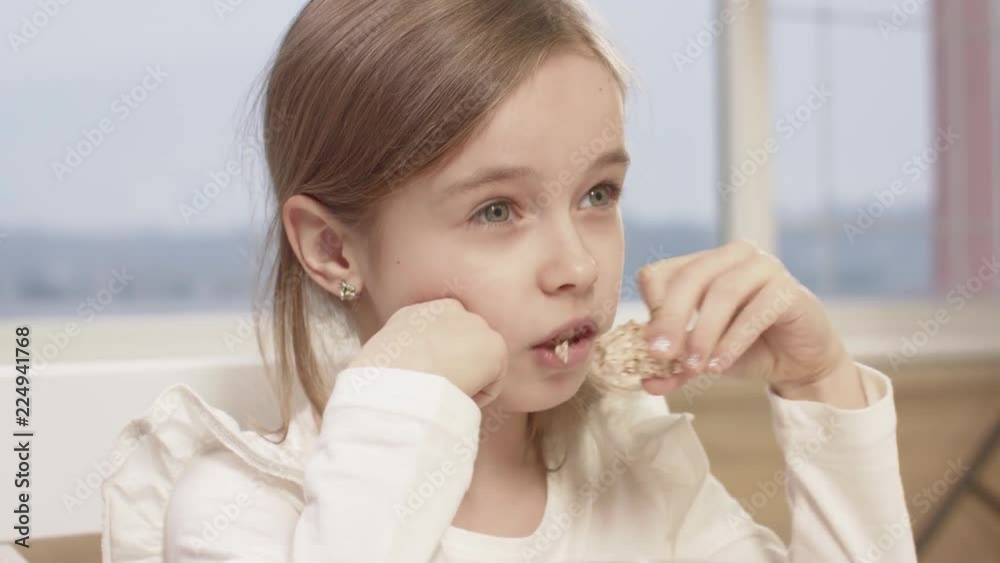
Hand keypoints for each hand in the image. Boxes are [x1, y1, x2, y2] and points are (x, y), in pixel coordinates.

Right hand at [346, 298, 507, 406]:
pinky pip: (492, 384)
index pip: (436, 335)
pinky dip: (479, 397)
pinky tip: (457, 395)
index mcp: (414, 313)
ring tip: (445, 394)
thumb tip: (408, 374)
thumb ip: (401, 355)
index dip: (435, 362)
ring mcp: (474, 324)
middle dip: (457, 366)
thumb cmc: (377, 381)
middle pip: (462, 345)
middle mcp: (447, 310)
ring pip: (478, 364)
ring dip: (468, 381)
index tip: (426, 381)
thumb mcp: (380, 358)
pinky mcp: (495, 346)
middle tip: (439, 391)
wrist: (399, 382)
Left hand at [635, 239, 860, 402]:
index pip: (661, 274)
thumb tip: (647, 382)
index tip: (649, 345)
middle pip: (689, 278)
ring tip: (693, 366)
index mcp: (703, 263)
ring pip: (722, 292)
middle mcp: (731, 256)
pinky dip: (732, 341)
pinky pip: (755, 311)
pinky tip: (718, 366)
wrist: (799, 362)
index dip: (652, 308)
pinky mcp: (789, 288)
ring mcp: (763, 266)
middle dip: (671, 319)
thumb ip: (674, 367)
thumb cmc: (747, 349)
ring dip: (702, 333)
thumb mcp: (702, 358)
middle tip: (660, 355)